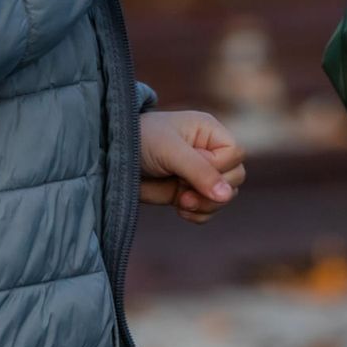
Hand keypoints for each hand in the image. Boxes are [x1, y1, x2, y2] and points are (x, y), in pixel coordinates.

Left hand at [139, 110, 244, 224]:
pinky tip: (178, 208)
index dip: (219, 167)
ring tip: (180, 201)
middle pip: (235, 178)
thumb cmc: (141, 140)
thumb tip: (227, 195)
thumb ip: (199, 171)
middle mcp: (210, 152)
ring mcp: (199, 175)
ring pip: (224, 198)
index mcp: (210, 132)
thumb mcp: (171, 151)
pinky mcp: (188, 194)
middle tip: (184, 193)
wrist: (110, 157)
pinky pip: (209, 211)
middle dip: (213, 191)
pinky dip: (198, 214)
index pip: (236, 154)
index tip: (190, 169)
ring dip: (205, 205)